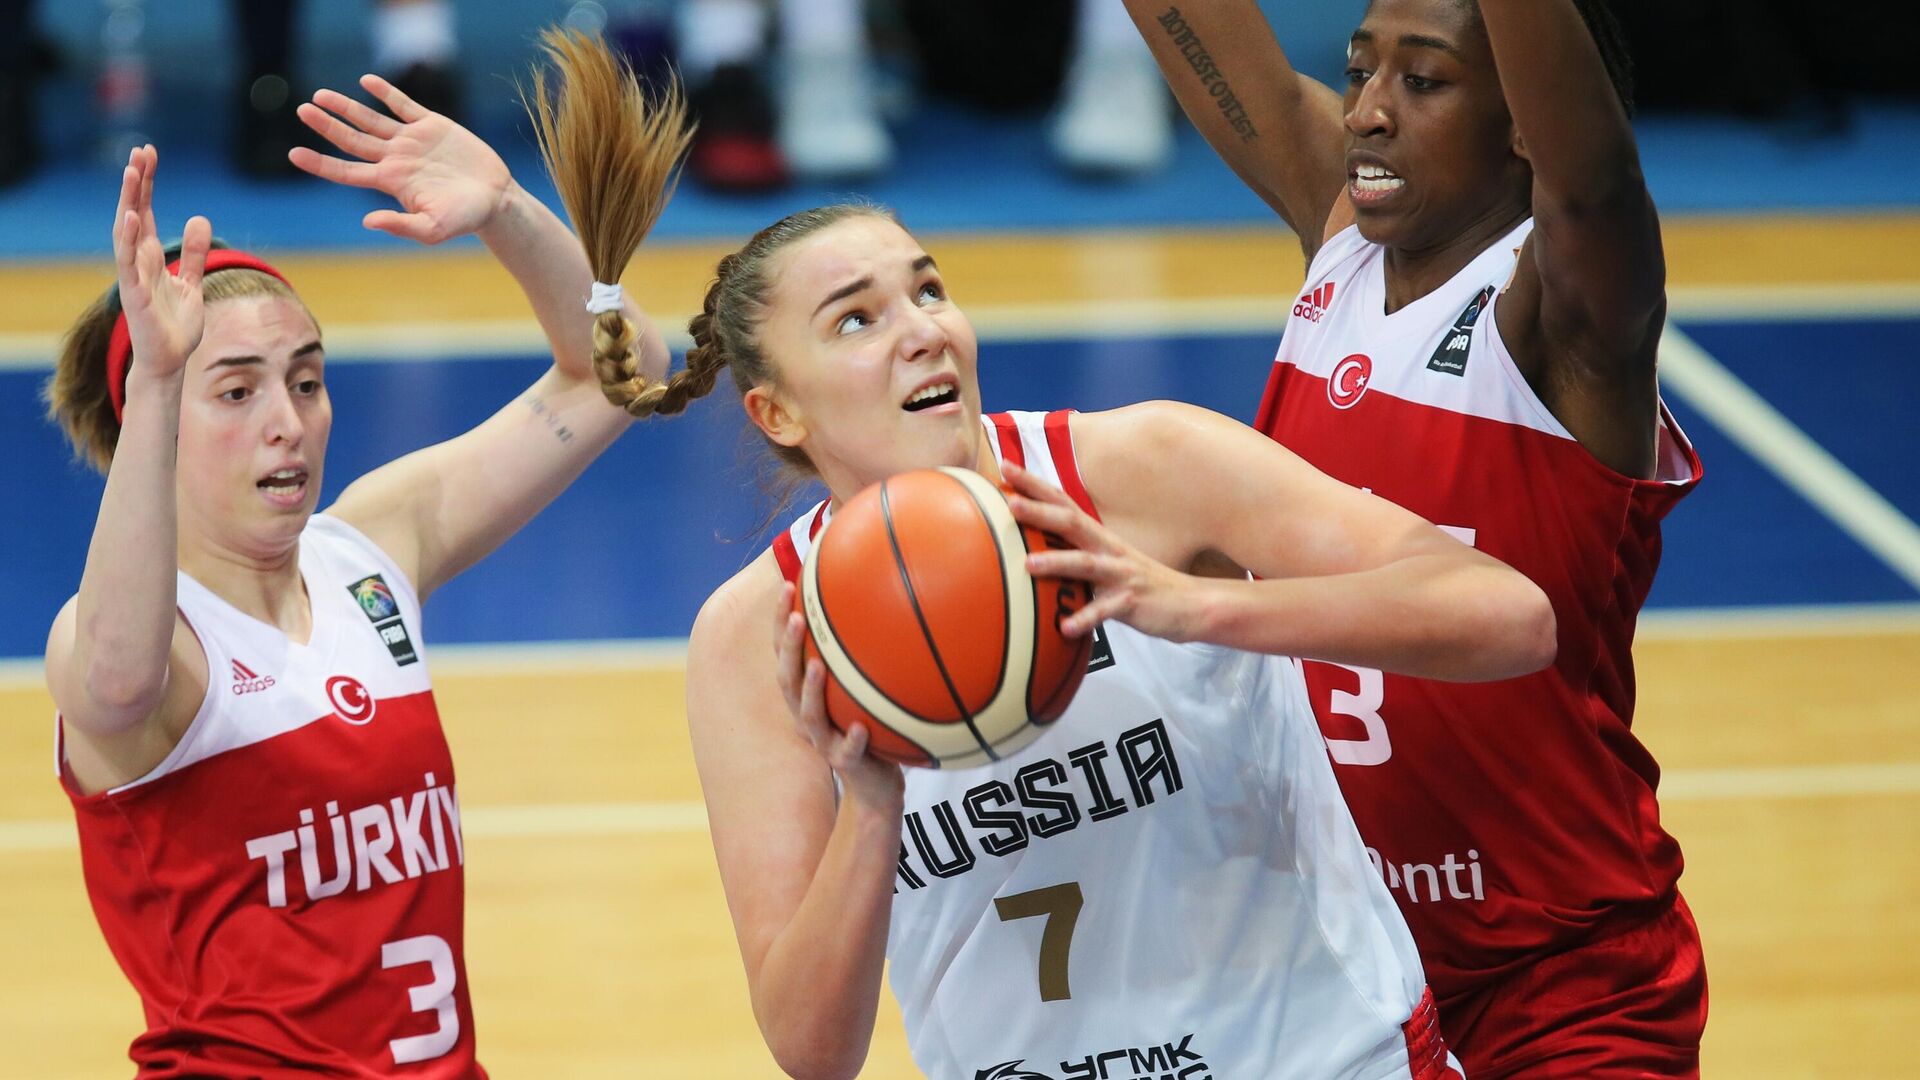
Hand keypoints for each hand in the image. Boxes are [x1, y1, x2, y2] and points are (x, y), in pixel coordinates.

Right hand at [113, 145, 210, 382]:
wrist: (169, 359)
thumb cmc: (176, 323)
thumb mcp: (192, 282)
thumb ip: (195, 253)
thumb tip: (200, 218)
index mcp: (151, 256)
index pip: (147, 211)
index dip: (148, 184)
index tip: (150, 154)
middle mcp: (138, 261)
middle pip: (135, 213)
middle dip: (137, 183)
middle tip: (140, 152)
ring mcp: (134, 275)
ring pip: (127, 231)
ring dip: (129, 201)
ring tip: (132, 172)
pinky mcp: (135, 293)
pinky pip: (129, 262)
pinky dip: (129, 239)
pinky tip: (131, 217)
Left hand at [290, 74, 512, 244]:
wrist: (496, 199)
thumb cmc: (465, 219)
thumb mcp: (433, 229)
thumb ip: (401, 225)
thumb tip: (367, 220)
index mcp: (391, 182)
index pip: (346, 171)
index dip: (319, 163)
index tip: (294, 154)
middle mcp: (396, 159)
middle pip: (352, 140)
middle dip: (326, 125)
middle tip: (302, 109)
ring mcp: (412, 141)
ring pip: (371, 120)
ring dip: (347, 107)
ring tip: (321, 94)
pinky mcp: (432, 126)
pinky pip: (403, 105)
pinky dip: (385, 93)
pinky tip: (367, 82)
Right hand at [774, 583, 904, 810]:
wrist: (876, 786)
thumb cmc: (872, 729)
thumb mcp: (865, 692)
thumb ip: (867, 657)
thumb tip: (887, 602)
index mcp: (808, 694)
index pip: (786, 653)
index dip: (781, 622)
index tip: (788, 586)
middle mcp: (807, 715)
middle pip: (787, 679)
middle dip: (788, 646)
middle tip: (795, 616)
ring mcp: (824, 740)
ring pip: (809, 714)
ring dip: (812, 689)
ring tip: (818, 665)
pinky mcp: (845, 764)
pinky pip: (847, 751)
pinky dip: (851, 739)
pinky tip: (860, 728)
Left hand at [1004, 462, 1210, 643]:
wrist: (1191, 604)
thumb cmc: (1139, 585)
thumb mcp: (1106, 564)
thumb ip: (1075, 556)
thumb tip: (1034, 550)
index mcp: (1099, 538)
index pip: (1063, 504)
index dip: (1036, 486)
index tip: (1007, 468)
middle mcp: (1108, 550)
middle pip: (1071, 523)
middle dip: (1040, 512)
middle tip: (1009, 502)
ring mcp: (1120, 574)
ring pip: (1086, 565)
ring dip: (1057, 562)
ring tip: (1028, 564)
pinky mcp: (1131, 602)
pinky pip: (1106, 611)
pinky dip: (1085, 619)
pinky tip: (1065, 628)